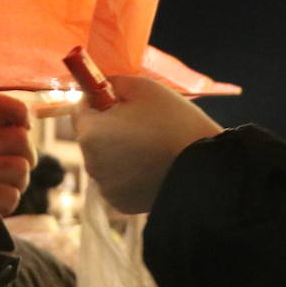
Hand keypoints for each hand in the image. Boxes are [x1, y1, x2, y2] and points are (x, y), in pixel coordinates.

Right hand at [0, 94, 34, 241]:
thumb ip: (11, 129)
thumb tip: (26, 122)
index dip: (20, 111)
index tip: (24, 127)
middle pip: (21, 139)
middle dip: (28, 160)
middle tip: (13, 172)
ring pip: (20, 169)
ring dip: (19, 184)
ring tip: (1, 187)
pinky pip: (11, 196)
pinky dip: (9, 204)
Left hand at [75, 75, 221, 213]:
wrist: (205, 169)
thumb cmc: (174, 123)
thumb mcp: (144, 88)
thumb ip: (114, 83)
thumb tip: (102, 86)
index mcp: (91, 134)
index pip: (80, 111)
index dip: (98, 102)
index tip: (118, 101)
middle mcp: (91, 163)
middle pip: (92, 137)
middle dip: (109, 128)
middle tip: (141, 124)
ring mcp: (105, 187)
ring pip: (105, 160)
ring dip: (118, 152)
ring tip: (151, 147)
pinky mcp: (120, 203)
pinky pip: (117, 181)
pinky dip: (128, 174)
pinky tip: (151, 167)